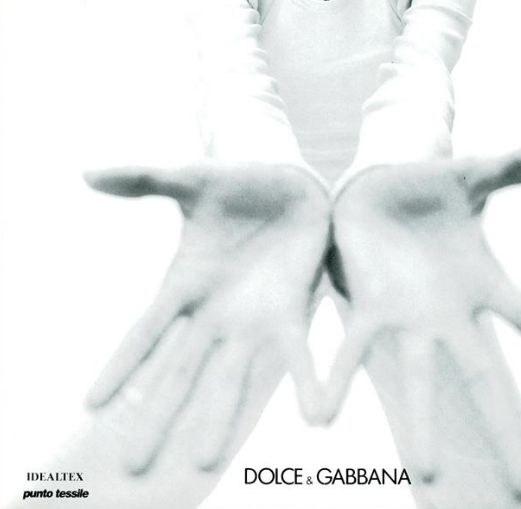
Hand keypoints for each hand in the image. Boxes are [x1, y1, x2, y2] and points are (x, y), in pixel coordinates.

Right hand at [84, 163, 329, 473]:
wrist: (288, 183)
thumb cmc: (236, 182)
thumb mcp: (189, 179)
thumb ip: (142, 178)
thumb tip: (86, 172)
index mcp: (185, 284)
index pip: (145, 333)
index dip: (120, 365)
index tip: (91, 404)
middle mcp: (214, 312)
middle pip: (179, 372)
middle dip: (157, 415)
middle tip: (132, 466)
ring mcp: (252, 318)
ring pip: (231, 377)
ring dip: (219, 416)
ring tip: (206, 459)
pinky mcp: (292, 312)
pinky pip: (297, 356)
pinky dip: (305, 384)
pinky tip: (316, 417)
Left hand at [325, 145, 520, 500]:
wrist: (377, 187)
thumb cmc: (431, 188)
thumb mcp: (475, 173)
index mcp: (482, 283)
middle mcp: (448, 313)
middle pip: (482, 376)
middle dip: (504, 427)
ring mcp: (407, 317)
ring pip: (418, 377)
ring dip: (421, 422)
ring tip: (429, 470)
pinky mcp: (367, 309)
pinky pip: (350, 348)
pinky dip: (336, 379)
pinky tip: (319, 415)